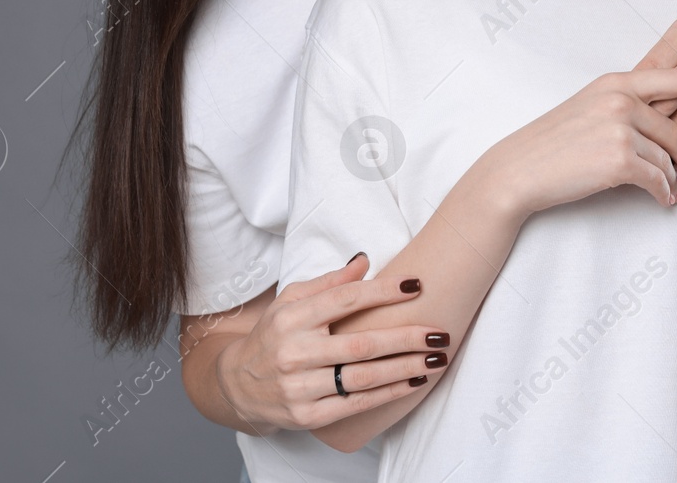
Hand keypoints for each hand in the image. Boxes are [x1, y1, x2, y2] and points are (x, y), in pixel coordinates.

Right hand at [214, 255, 451, 432]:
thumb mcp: (291, 300)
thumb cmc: (274, 335)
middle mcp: (295, 352)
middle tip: (439, 331)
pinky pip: (356, 403)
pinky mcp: (307, 416)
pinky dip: (389, 393)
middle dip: (406, 337)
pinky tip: (414, 381)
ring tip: (437, 357)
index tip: (416, 285)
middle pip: (361, 344)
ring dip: (406, 368)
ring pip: (363, 377)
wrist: (237, 385)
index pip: (346, 299)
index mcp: (292, 317)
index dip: (384, 292)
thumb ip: (329, 281)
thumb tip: (365, 261)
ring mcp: (300, 387)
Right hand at [476, 68, 676, 218]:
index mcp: (616, 82)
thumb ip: (624, 104)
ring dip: (675, 178)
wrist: (519, 170)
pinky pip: (657, 178)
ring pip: (667, 155)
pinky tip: (664, 200)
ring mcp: (621, 129)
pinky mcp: (620, 160)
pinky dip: (664, 193)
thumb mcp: (588, 106)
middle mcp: (621, 99)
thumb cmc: (551, 143)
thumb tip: (661, 119)